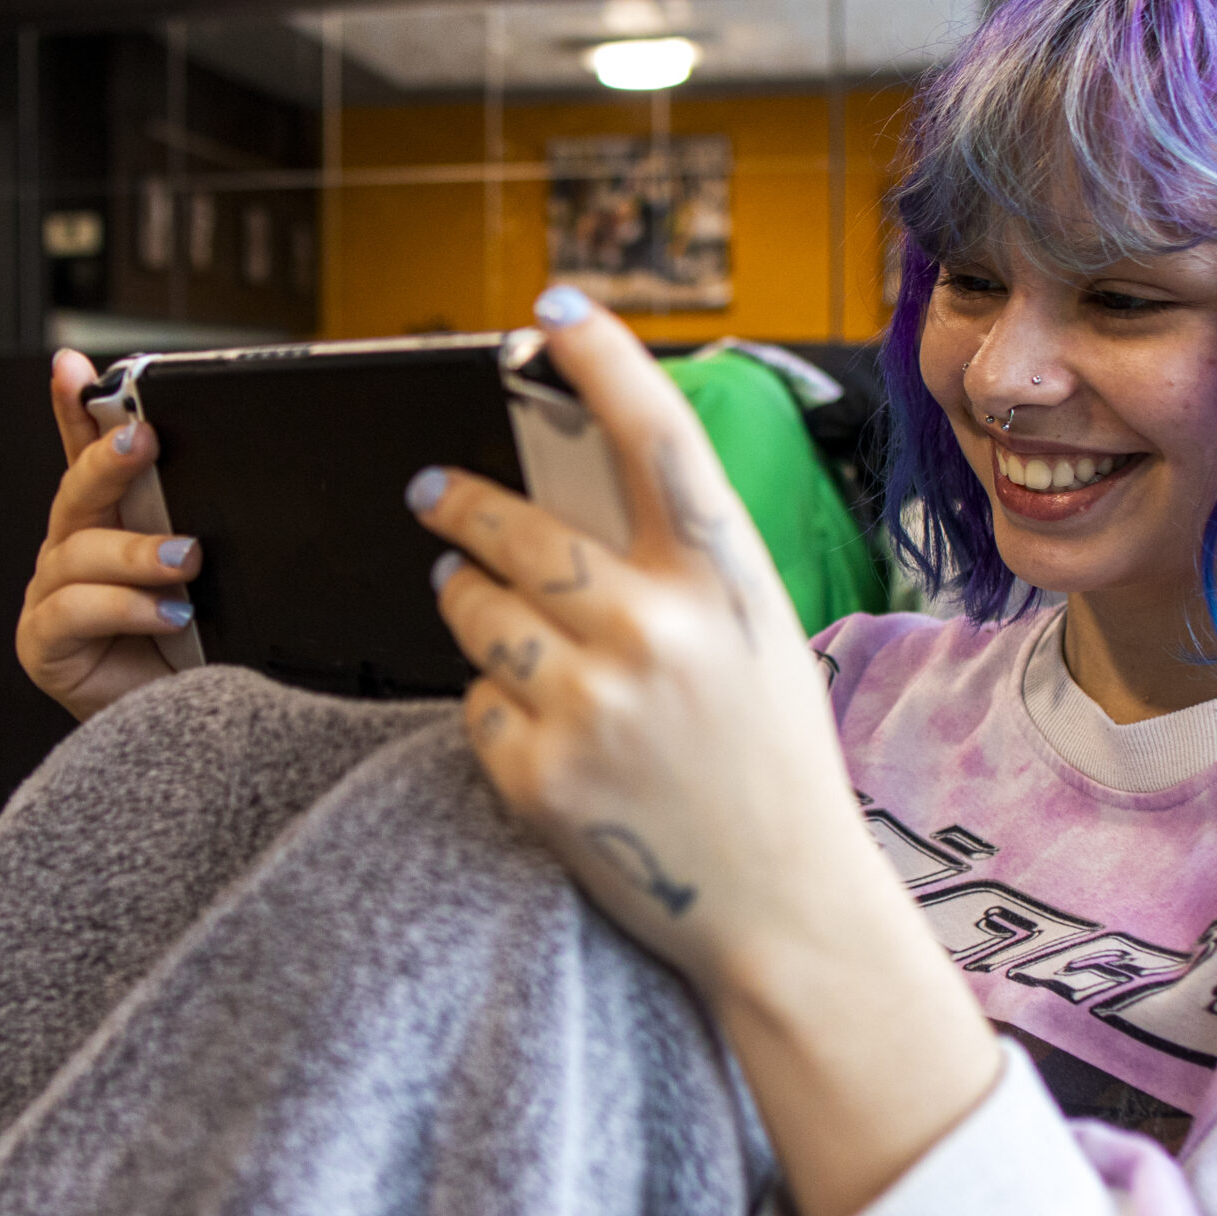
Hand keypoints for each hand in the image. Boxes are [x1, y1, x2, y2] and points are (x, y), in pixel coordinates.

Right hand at [16, 349, 201, 720]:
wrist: (186, 730)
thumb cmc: (201, 650)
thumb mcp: (215, 579)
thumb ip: (207, 526)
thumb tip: (250, 469)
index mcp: (111, 522)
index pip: (86, 453)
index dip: (75, 408)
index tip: (75, 367)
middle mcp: (73, 550)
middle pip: (77, 491)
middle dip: (107, 457)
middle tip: (146, 438)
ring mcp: (52, 595)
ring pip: (77, 552)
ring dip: (136, 553)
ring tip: (187, 560)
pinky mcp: (44, 643)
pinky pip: (71, 611)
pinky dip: (123, 608)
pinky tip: (167, 616)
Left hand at [412, 289, 1000, 1215]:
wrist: (787, 908)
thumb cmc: (772, 759)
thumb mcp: (757, 635)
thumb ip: (682, 562)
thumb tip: (577, 477)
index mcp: (727, 582)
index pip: (658, 435)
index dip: (604, 358)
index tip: (555, 308)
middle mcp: (658, 631)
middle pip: (514, 526)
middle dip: (455, 499)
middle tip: (429, 489)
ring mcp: (593, 704)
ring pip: (472, 609)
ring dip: (461, 596)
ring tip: (470, 599)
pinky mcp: (540, 775)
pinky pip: (472, 702)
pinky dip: (492, 704)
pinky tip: (539, 723)